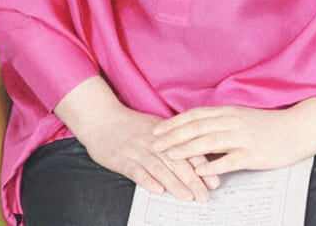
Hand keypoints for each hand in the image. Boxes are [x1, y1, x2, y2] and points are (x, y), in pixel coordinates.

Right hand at [54, 77, 215, 201]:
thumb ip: (173, 143)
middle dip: (193, 180)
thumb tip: (195, 162)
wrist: (100, 118)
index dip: (203, 167)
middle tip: (206, 196)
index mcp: (165, 133)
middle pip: (177, 162)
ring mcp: (137, 149)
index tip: (215, 182)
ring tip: (188, 197)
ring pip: (159, 167)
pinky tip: (157, 190)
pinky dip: (147, 181)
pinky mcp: (121, 158)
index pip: (188, 150)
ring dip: (175, 183)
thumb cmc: (129, 126)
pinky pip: (136, 171)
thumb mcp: (154, 129)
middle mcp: (153, 141)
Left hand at [150, 98, 315, 177]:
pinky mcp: (253, 153)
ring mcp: (242, 137)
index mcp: (228, 112)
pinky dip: (213, 165)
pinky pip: (230, 160)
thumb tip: (199, 129)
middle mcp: (232, 122)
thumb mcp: (242, 118)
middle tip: (154, 143)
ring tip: (170, 155)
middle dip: (173, 136)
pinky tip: (200, 171)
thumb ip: (221, 122)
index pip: (195, 116)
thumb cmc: (269, 126)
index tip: (157, 129)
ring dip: (187, 148)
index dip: (174, 123)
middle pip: (197, 127)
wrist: (298, 129)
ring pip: (209, 141)